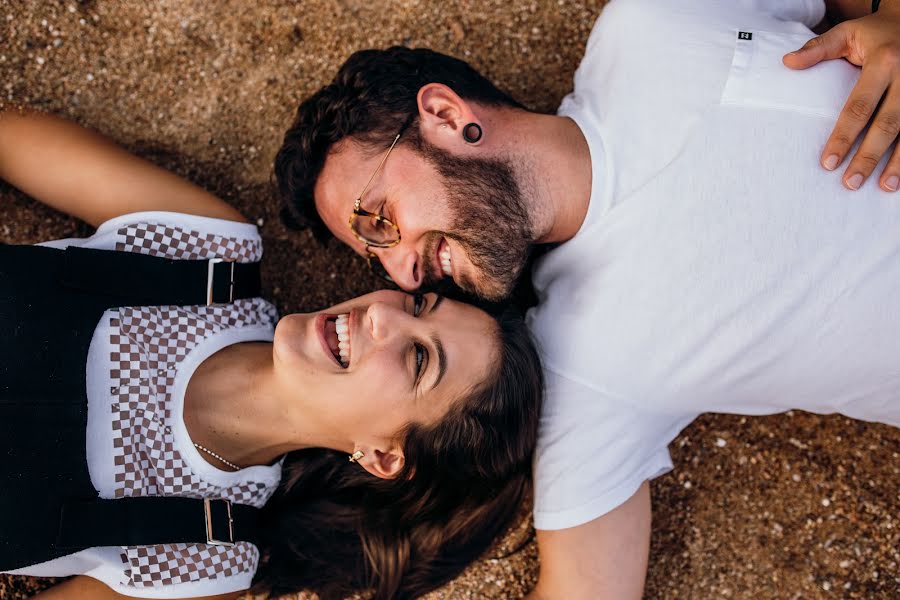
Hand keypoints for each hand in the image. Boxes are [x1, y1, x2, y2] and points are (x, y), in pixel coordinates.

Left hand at [783, 4, 899, 191]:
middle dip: (869, 156)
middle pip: (887, 124)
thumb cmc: (875, 32)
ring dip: (899, 162)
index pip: (859, 107)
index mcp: (883, 62)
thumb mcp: (848, 32)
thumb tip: (787, 62)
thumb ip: (819, 48)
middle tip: (851, 183)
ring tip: (884, 186)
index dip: (843, 137)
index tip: (828, 163)